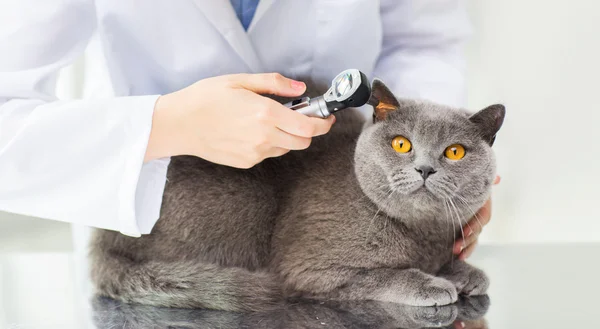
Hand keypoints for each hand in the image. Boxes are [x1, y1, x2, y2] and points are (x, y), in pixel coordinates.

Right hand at [145, 73, 334, 166]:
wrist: (179, 124)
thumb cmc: (205, 98)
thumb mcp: (240, 80)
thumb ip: (274, 84)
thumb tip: (300, 88)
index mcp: (265, 113)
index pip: (308, 127)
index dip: (323, 123)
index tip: (327, 118)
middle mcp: (263, 137)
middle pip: (303, 142)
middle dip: (307, 130)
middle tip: (298, 116)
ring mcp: (255, 153)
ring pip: (286, 148)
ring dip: (287, 136)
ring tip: (267, 121)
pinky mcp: (246, 162)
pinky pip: (268, 154)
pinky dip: (269, 143)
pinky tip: (251, 131)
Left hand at [453, 176, 500, 259]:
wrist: (465, 182)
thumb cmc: (471, 182)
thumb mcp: (477, 180)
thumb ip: (485, 181)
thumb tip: (496, 179)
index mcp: (484, 206)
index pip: (482, 218)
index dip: (474, 226)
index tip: (464, 231)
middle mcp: (480, 217)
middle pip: (477, 232)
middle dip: (467, 241)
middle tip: (456, 247)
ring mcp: (474, 224)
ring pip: (473, 239)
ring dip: (466, 248)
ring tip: (457, 255)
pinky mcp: (466, 229)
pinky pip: (469, 241)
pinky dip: (465, 249)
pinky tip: (458, 257)